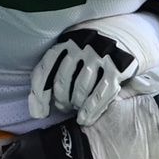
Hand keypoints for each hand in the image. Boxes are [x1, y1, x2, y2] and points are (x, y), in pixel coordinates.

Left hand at [29, 10, 158, 124]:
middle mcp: (81, 46)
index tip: (39, 113)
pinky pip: (100, 95)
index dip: (38, 94)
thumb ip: (50, 78)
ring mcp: (99, 57)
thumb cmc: (87, 56)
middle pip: (62, 82)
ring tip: (77, 109)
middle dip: (61, 101)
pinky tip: (85, 119)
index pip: (45, 68)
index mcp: (65, 42)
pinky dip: (90, 110)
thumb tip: (36, 112)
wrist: (122, 39)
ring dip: (76, 105)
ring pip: (80, 90)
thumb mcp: (68, 57)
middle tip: (64, 107)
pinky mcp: (116, 68)